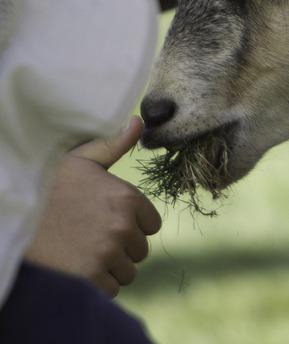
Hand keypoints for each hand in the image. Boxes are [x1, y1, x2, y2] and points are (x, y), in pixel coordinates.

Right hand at [24, 116, 162, 295]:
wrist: (13, 215)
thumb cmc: (47, 187)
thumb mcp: (80, 161)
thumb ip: (113, 145)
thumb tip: (138, 121)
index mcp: (126, 197)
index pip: (151, 225)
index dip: (131, 226)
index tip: (107, 223)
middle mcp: (122, 225)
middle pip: (139, 250)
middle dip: (121, 248)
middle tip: (90, 239)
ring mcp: (107, 253)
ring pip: (127, 272)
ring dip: (109, 268)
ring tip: (81, 252)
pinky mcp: (90, 277)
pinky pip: (110, 289)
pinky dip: (96, 285)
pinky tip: (75, 267)